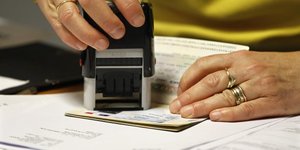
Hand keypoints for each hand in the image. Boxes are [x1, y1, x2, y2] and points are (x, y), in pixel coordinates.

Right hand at [36, 0, 144, 49]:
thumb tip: (135, 10)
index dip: (127, 5)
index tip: (137, 19)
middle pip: (89, 1)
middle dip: (106, 20)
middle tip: (119, 32)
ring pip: (70, 16)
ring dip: (87, 33)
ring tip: (102, 43)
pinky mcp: (49, 8)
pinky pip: (57, 25)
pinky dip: (70, 38)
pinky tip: (82, 45)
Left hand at [169, 50, 299, 120]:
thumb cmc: (276, 66)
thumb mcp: (249, 60)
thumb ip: (226, 68)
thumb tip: (200, 82)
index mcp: (238, 57)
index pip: (205, 65)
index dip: (188, 78)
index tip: (179, 91)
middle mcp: (246, 69)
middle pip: (211, 82)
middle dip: (190, 95)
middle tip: (177, 106)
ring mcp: (259, 85)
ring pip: (225, 96)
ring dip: (202, 106)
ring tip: (188, 113)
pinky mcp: (271, 101)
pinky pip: (247, 108)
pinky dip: (229, 114)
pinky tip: (215, 117)